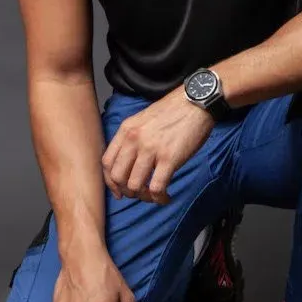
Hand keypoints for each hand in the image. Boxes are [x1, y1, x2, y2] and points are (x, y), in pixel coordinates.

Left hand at [101, 85, 214, 203]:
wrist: (195, 102)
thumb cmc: (173, 112)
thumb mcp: (143, 120)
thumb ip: (132, 138)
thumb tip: (129, 163)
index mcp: (126, 130)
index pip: (107, 163)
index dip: (110, 182)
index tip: (119, 190)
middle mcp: (134, 140)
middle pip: (118, 177)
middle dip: (127, 192)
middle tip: (139, 194)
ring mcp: (151, 149)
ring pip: (135, 186)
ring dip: (144, 197)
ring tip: (154, 196)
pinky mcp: (169, 158)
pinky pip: (157, 188)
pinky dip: (159, 198)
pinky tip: (166, 197)